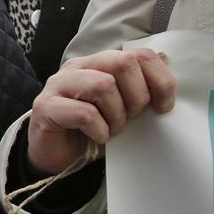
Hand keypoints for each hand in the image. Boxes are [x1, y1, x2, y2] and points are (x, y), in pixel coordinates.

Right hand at [27, 48, 176, 174]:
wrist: (58, 158)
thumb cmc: (92, 131)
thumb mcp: (123, 109)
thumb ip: (139, 93)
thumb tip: (167, 94)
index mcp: (99, 62)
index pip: (140, 55)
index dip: (160, 81)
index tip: (163, 107)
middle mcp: (79, 67)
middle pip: (123, 63)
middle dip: (137, 97)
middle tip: (131, 119)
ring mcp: (59, 84)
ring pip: (103, 85)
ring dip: (116, 116)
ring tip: (112, 130)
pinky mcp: (46, 107)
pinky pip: (84, 113)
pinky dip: (99, 130)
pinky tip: (97, 138)